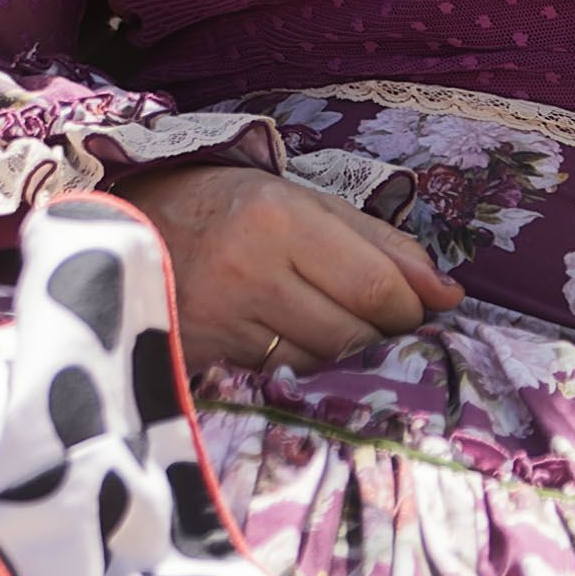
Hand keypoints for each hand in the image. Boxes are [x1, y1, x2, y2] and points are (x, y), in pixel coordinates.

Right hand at [136, 165, 457, 378]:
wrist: (125, 224)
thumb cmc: (226, 205)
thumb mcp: (302, 201)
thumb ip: (380, 244)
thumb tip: (449, 294)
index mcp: (278, 218)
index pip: (374, 286)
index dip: (408, 307)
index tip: (415, 307)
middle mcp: (247, 271)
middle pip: (351, 333)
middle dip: (379, 333)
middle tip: (374, 317)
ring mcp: (220, 319)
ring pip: (319, 362)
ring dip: (341, 352)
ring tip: (323, 318)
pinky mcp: (203, 356)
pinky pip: (279, 375)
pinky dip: (299, 362)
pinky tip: (287, 335)